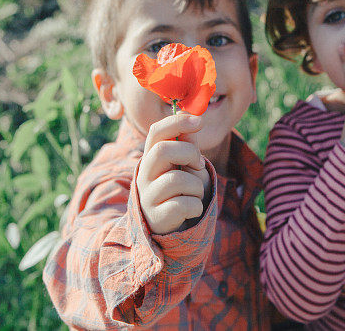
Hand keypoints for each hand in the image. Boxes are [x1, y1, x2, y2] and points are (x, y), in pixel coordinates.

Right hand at [137, 113, 211, 234]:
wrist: (175, 226)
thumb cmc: (183, 190)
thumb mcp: (187, 165)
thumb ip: (188, 145)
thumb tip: (192, 119)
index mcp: (151, 157)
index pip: (156, 132)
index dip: (176, 122)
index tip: (200, 121)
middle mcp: (144, 174)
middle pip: (162, 150)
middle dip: (188, 153)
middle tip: (198, 164)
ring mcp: (148, 196)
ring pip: (177, 180)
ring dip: (196, 186)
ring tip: (194, 193)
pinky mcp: (157, 217)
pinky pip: (185, 204)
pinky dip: (197, 206)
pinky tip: (192, 210)